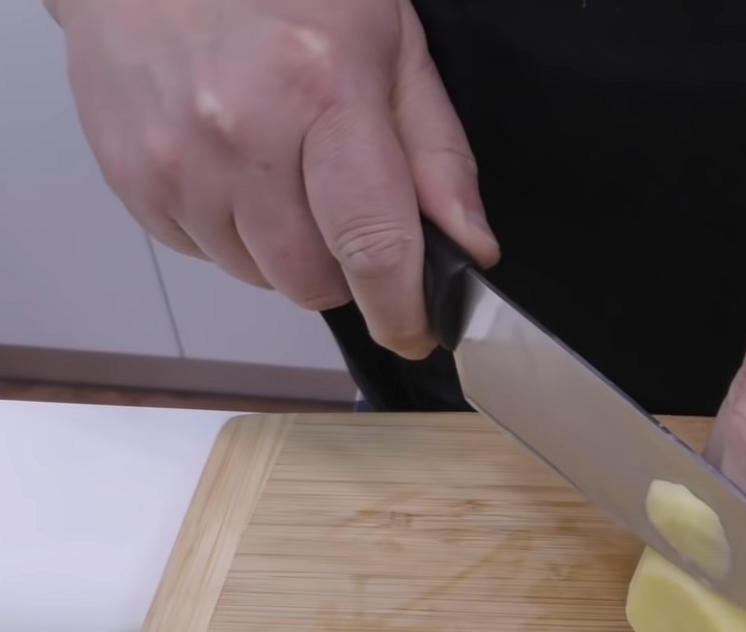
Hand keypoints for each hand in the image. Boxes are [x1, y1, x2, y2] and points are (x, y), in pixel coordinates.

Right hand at [49, 0, 497, 357]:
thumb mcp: (391, 46)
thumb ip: (438, 155)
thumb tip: (470, 245)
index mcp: (322, 93)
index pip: (374, 248)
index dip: (402, 310)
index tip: (417, 332)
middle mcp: (241, 133)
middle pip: (312, 282)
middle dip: (344, 269)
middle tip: (344, 209)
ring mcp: (177, 161)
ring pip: (258, 277)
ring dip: (283, 250)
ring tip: (281, 170)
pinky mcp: (134, 180)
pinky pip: (204, 254)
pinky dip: (230, 230)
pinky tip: (232, 166)